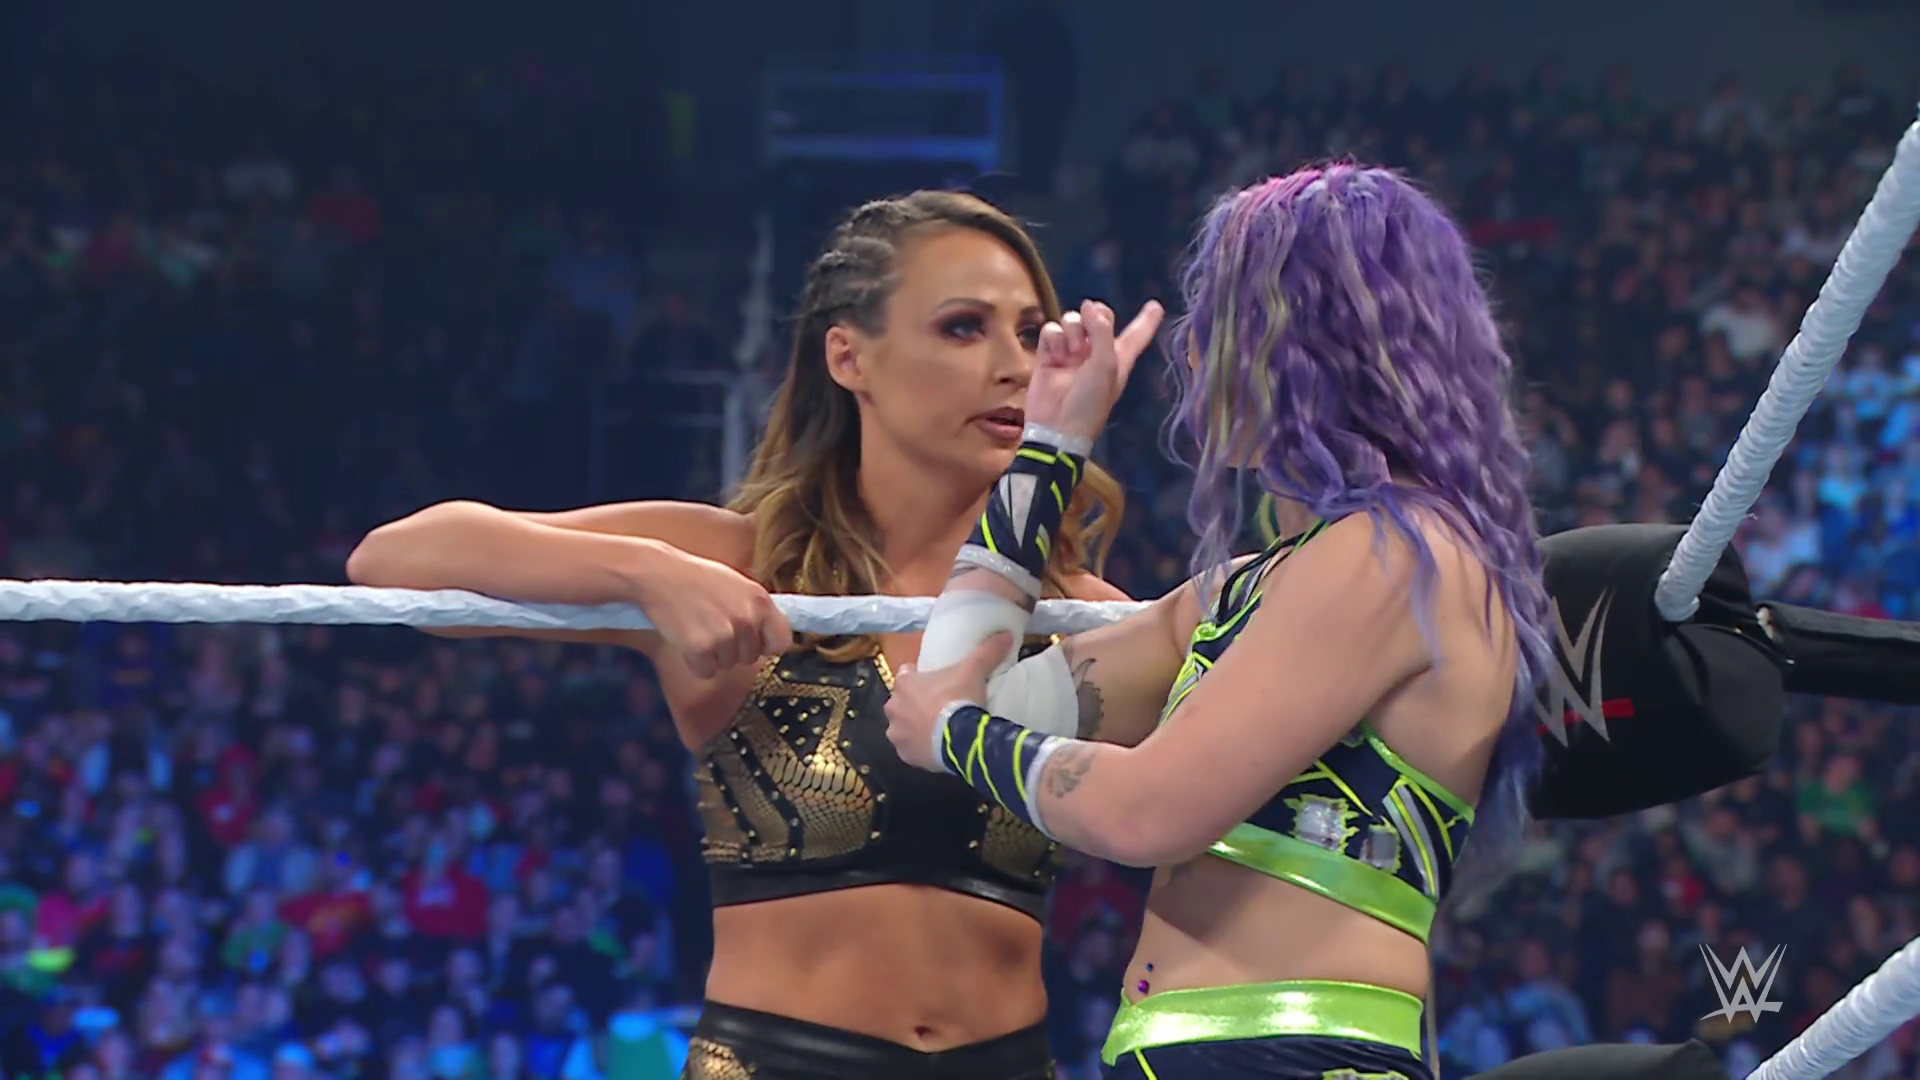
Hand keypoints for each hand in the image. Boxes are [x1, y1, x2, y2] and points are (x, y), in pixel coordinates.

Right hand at [632, 545, 792, 678]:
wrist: (658, 574)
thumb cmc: (696, 579)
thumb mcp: (737, 584)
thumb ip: (757, 610)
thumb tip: (775, 637)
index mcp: (760, 600)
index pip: (782, 641)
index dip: (766, 645)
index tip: (754, 642)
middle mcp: (747, 619)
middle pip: (751, 658)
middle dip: (734, 649)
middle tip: (712, 625)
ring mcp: (724, 635)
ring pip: (728, 666)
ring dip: (713, 654)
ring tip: (698, 626)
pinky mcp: (700, 649)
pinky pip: (706, 672)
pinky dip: (695, 662)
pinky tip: (686, 639)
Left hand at [885, 632, 1011, 769]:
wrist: (961, 738)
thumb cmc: (960, 698)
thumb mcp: (975, 669)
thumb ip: (987, 650)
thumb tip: (1006, 634)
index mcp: (905, 683)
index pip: (906, 674)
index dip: (920, 677)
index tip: (936, 682)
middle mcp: (894, 707)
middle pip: (903, 702)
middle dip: (916, 704)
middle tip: (940, 707)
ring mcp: (897, 733)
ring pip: (903, 727)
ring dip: (915, 727)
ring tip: (939, 729)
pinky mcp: (905, 755)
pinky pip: (910, 749)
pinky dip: (919, 748)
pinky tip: (936, 747)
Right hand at [1027, 299, 1164, 443]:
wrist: (1056, 427)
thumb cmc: (1089, 401)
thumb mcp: (1104, 365)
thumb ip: (1101, 331)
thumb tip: (1088, 305)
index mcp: (1118, 359)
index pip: (1136, 335)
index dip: (1147, 320)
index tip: (1156, 305)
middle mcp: (1096, 353)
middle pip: (1099, 317)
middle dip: (1095, 314)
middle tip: (1091, 320)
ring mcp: (1070, 353)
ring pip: (1072, 320)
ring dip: (1072, 329)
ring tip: (1071, 350)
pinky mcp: (1048, 355)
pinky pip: (1051, 331)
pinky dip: (1053, 338)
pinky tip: (1055, 354)